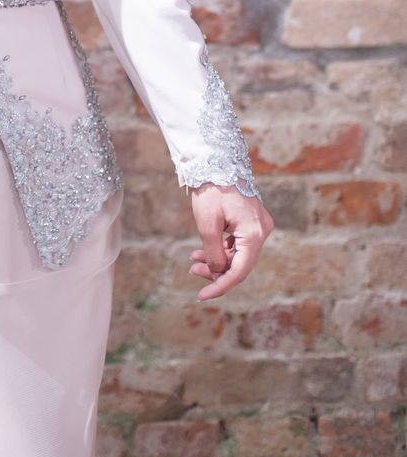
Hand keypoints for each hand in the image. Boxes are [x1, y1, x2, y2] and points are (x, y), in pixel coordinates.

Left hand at [189, 183, 273, 300]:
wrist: (216, 160)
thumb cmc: (211, 190)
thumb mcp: (207, 224)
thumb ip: (213, 253)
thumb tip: (219, 272)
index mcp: (254, 233)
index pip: (239, 271)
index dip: (220, 286)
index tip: (202, 296)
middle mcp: (262, 231)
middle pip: (241, 264)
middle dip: (217, 272)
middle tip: (193, 270)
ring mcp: (259, 225)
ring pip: (239, 255)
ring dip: (218, 261)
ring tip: (194, 261)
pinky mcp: (253, 221)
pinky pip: (239, 243)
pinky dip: (222, 249)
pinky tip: (202, 251)